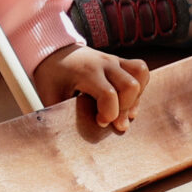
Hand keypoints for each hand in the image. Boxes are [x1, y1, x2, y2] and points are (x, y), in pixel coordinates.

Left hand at [32, 44, 147, 131]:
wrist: (53, 50)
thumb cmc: (52, 76)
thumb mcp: (51, 96)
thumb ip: (60, 115)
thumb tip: (67, 140)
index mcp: (86, 72)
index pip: (108, 95)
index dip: (108, 114)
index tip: (99, 122)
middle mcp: (104, 63)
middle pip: (130, 86)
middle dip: (125, 109)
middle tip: (113, 122)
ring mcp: (114, 60)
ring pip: (141, 74)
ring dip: (135, 97)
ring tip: (123, 110)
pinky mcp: (120, 61)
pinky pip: (141, 70)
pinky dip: (139, 87)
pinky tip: (126, 99)